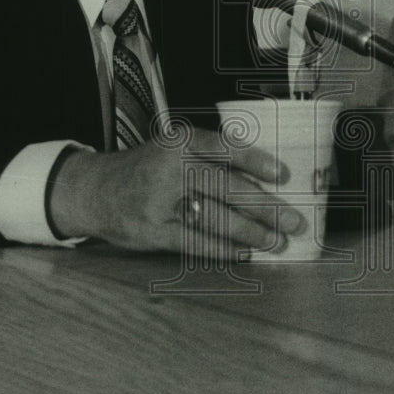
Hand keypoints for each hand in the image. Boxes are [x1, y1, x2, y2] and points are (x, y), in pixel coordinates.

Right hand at [47, 129, 306, 255]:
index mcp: (182, 141)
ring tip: (278, 241)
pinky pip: (196, 242)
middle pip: (227, 188)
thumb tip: (270, 178)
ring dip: (252, 233)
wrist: (97, 190)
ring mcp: (161, 201)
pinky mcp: (154, 231)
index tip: (284, 174)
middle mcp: (171, 168)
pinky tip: (245, 252)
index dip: (256, 160)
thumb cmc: (150, 167)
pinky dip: (225, 249)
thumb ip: (213, 156)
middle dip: (266, 207)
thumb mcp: (176, 147)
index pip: (225, 147)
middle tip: (296, 220)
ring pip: (215, 218)